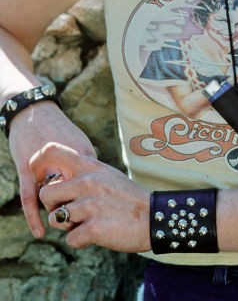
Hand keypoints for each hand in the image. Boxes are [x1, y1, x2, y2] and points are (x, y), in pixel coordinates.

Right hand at [8, 101, 96, 237]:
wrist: (34, 111)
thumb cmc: (57, 128)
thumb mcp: (79, 142)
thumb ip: (89, 162)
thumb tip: (101, 183)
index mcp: (82, 154)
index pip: (94, 186)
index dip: (97, 202)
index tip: (104, 214)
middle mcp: (66, 161)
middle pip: (75, 195)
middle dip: (78, 210)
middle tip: (82, 220)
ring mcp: (45, 165)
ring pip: (53, 199)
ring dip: (58, 213)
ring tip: (66, 224)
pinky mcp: (27, 168)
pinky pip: (30, 197)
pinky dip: (35, 217)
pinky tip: (40, 233)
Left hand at [32, 142, 150, 251]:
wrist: (153, 217)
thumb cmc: (127, 198)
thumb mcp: (106, 175)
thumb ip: (83, 175)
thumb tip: (56, 182)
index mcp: (90, 166)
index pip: (53, 152)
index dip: (38, 162)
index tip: (39, 173)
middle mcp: (87, 182)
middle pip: (45, 194)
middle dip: (54, 206)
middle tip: (71, 211)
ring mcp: (89, 205)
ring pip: (55, 220)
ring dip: (68, 226)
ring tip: (88, 222)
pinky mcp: (93, 228)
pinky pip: (70, 239)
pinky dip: (81, 241)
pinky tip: (98, 233)